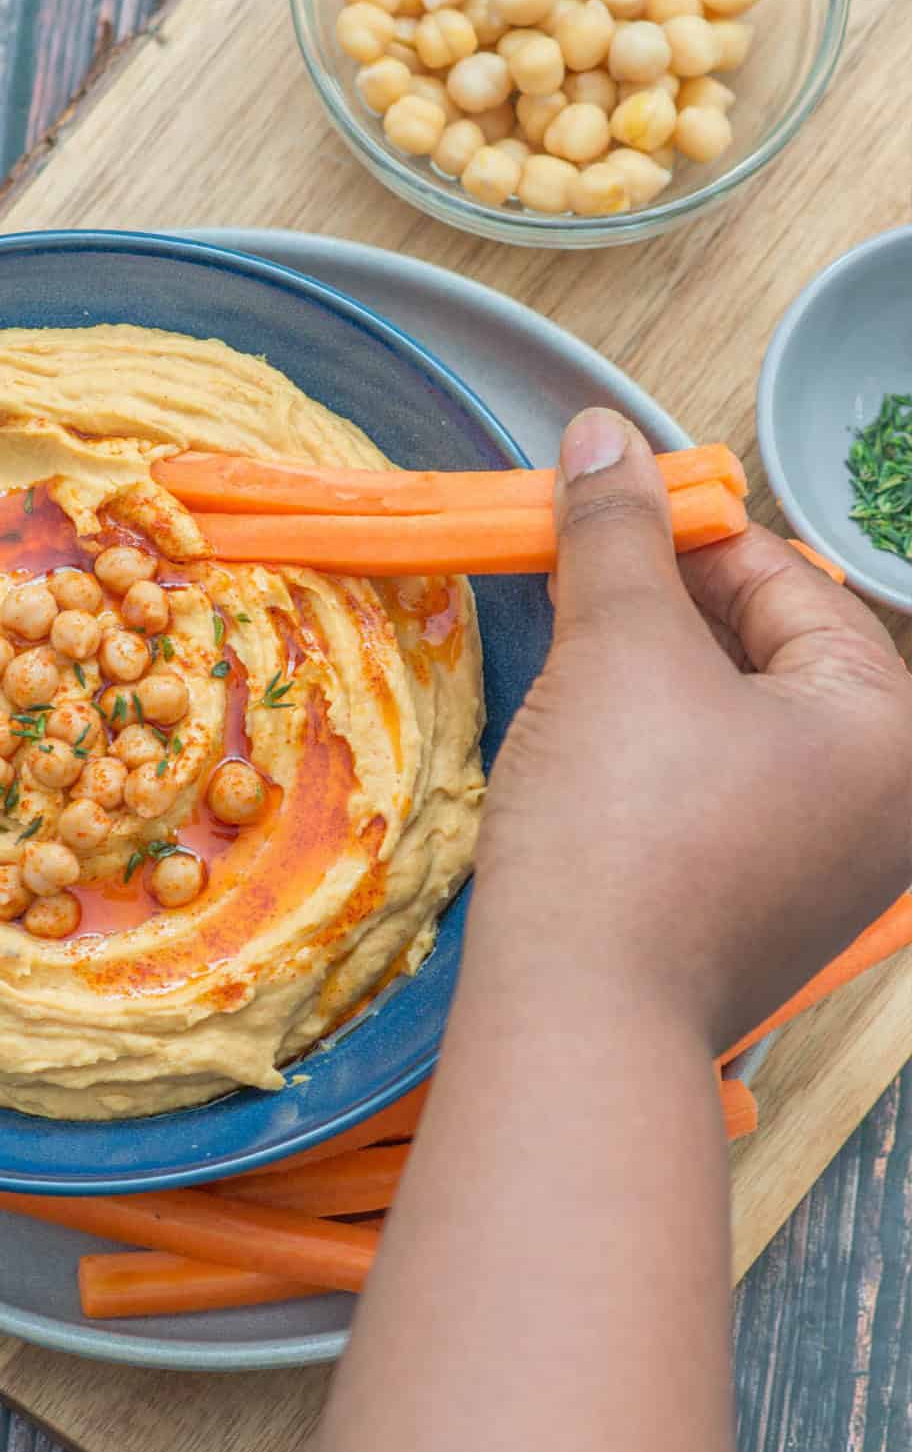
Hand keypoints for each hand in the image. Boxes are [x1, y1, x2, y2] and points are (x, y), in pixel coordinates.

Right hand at [482, 407, 911, 1054]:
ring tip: (572, 660)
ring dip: (652, 682)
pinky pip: (718, 799)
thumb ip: (619, 532)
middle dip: (664, 613)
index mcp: (890, 728)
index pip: (787, 582)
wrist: (579, 1018)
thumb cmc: (622, 822)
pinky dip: (656, 758)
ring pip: (734, 728)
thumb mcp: (619, 648)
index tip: (600, 508)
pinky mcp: (764, 914)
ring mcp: (827, 870)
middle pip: (766, 655)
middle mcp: (884, 802)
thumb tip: (601, 432)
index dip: (685, 533)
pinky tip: (587, 748)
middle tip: (574, 585)